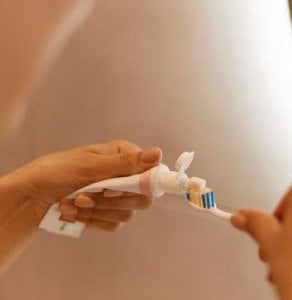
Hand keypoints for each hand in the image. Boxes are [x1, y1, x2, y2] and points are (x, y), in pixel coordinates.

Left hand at [5, 140, 160, 230]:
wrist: (32, 196)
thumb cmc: (57, 172)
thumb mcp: (90, 165)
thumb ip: (125, 164)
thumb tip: (158, 154)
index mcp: (125, 157)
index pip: (151, 173)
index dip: (139, 186)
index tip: (112, 189)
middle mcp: (126, 176)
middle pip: (142, 198)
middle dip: (110, 201)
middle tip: (84, 196)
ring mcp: (118, 196)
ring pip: (126, 213)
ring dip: (96, 210)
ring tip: (71, 202)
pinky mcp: (109, 214)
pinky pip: (113, 224)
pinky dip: (92, 220)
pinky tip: (74, 211)